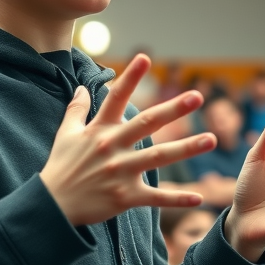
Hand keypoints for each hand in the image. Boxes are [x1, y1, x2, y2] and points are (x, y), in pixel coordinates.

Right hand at [40, 54, 216, 225]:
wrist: (52, 207)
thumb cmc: (60, 167)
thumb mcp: (65, 134)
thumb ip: (77, 109)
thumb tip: (82, 86)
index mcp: (100, 130)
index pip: (116, 97)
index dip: (131, 77)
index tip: (146, 57)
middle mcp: (113, 147)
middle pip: (147, 123)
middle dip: (173, 109)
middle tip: (197, 97)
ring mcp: (121, 172)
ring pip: (159, 158)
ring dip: (186, 148)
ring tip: (212, 139)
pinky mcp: (126, 197)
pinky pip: (156, 198)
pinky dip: (177, 199)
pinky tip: (199, 197)